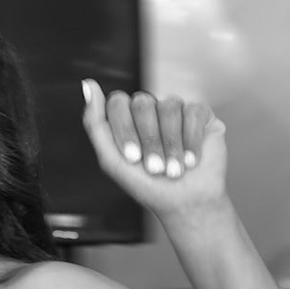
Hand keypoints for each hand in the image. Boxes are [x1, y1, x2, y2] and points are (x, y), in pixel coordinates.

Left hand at [81, 81, 226, 221]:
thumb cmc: (148, 186)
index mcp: (127, 119)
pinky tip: (192, 159)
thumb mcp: (111, 159)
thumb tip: (88, 84)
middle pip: (142, 102)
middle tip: (155, 167)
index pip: (118, 102)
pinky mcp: (201, 115)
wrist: (185, 204)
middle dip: (148, 140)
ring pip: (169, 106)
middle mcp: (150, 110)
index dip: (125, 130)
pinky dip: (191, 140)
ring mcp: (175, 110)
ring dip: (171, 143)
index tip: (132, 158)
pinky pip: (194, 111)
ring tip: (174, 169)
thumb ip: (95, 123)